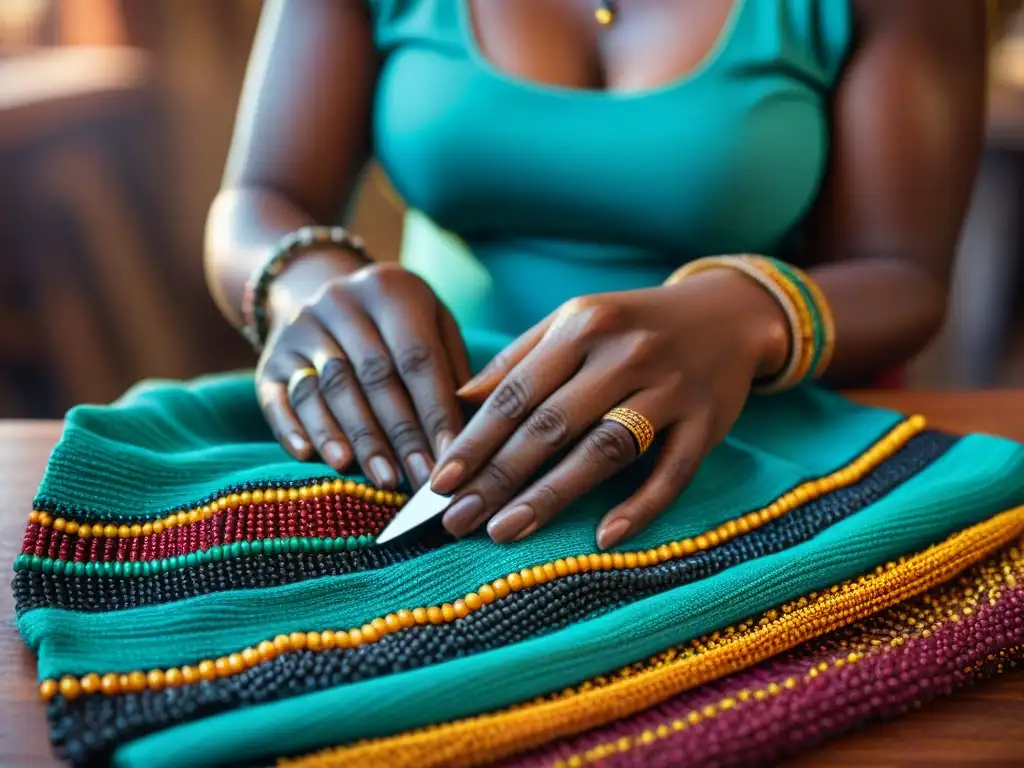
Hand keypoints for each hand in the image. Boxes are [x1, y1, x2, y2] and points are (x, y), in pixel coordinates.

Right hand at [256, 262, 469, 489]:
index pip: (416, 357)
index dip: (434, 410)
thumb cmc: (397, 325)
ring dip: (354, 438)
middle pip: (372, 376)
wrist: (316, 288)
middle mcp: (340, 302)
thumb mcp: (433, 326)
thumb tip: (466, 434)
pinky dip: (293, 429)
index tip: (451, 456)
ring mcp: (300, 329)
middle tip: (420, 480)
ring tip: (379, 478)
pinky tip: (310, 458)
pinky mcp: (269, 359)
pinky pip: (277, 398)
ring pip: (326, 389)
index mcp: (389, 290)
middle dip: (400, 435)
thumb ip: (453, 371)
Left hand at [431, 268, 788, 548]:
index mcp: (583, 326)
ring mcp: (671, 388)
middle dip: (499, 476)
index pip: (518, 392)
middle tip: (457, 520)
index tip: (439, 483)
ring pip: (604, 448)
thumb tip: (458, 401)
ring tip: (505, 531)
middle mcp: (625, 353)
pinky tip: (605, 536)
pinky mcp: (709, 422)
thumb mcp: (573, 322)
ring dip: (552, 495)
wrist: (728, 314)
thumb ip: (518, 359)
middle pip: (553, 424)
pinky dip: (640, 505)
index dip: (476, 440)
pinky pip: (673, 471)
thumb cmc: (631, 325)